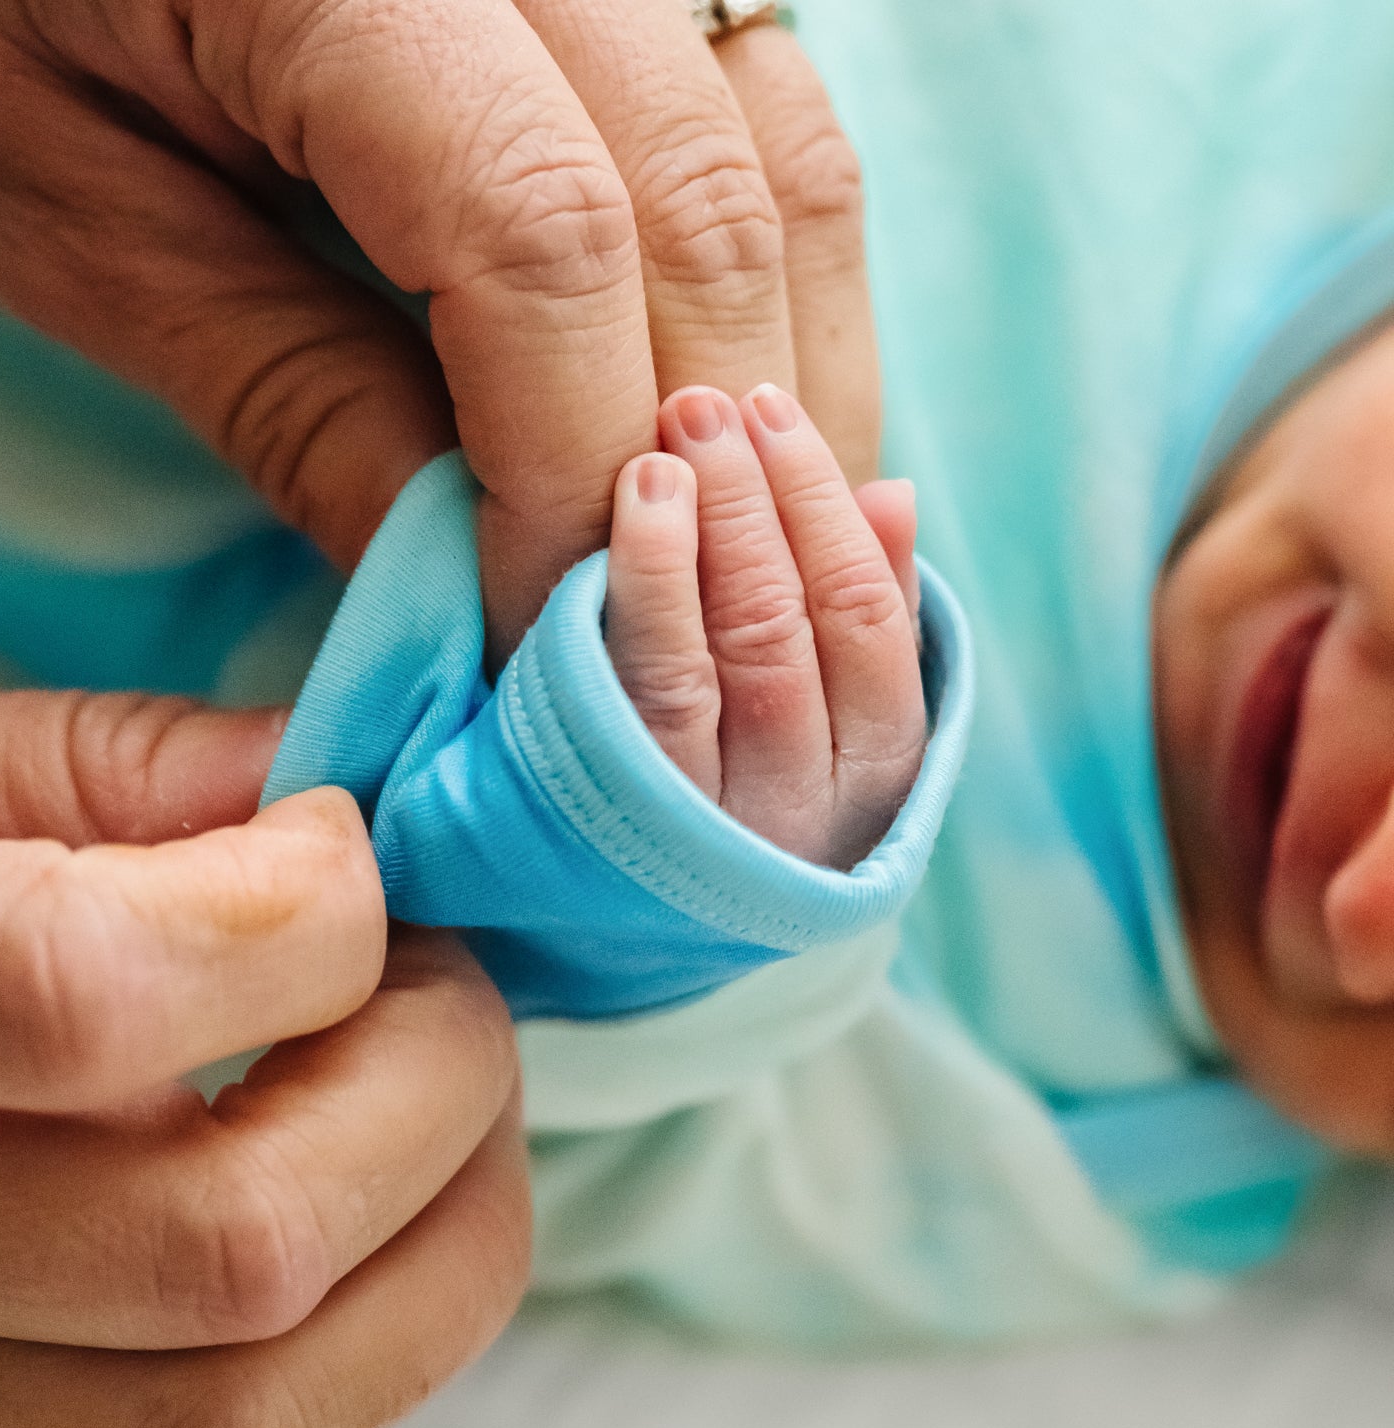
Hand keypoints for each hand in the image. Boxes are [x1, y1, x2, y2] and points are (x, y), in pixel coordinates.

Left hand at [0, 0, 873, 647]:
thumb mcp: (70, 223)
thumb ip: (290, 401)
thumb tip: (467, 593)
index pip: (545, 243)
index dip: (562, 479)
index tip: (520, 638)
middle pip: (708, 217)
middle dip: (687, 474)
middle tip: (626, 640)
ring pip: (789, 175)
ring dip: (774, 396)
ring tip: (705, 553)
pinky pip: (781, 128)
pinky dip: (779, 295)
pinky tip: (724, 416)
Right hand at [0, 663, 525, 1427]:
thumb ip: (122, 765)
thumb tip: (352, 791)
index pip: (82, 999)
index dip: (299, 911)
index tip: (346, 843)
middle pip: (231, 1247)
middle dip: (430, 1084)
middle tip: (441, 976)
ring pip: (251, 1415)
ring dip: (438, 1242)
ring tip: (442, 1097)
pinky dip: (366, 1322)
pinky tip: (360, 1185)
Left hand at [605, 385, 924, 869]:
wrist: (625, 936)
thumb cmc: (741, 794)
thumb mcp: (828, 724)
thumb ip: (860, 613)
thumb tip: (892, 492)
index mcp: (875, 774)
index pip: (871, 621)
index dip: (827, 508)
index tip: (778, 412)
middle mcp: (809, 810)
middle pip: (798, 628)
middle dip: (760, 501)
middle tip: (712, 400)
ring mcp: (718, 824)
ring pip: (731, 658)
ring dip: (713, 531)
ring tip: (675, 435)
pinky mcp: (633, 823)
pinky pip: (651, 693)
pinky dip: (652, 587)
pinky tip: (642, 506)